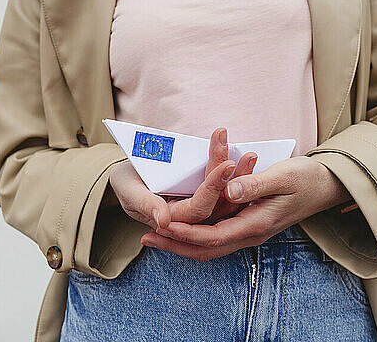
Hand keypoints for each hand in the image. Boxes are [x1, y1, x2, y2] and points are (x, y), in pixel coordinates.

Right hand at [109, 127, 255, 230]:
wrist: (128, 177)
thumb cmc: (125, 182)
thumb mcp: (128, 189)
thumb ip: (145, 204)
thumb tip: (164, 221)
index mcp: (171, 220)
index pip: (198, 208)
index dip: (213, 187)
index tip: (227, 163)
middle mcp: (189, 219)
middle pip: (218, 203)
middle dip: (233, 177)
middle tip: (248, 155)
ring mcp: (199, 209)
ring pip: (226, 198)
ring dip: (240, 176)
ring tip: (251, 155)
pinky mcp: (206, 198)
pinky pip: (226, 190)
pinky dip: (236, 174)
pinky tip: (246, 157)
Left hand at [141, 155, 351, 261]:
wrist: (326, 187)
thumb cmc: (306, 178)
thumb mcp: (284, 175)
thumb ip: (256, 183)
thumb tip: (229, 191)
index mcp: (257, 223)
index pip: (213, 236)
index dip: (186, 233)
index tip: (162, 224)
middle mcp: (251, 234)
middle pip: (206, 249)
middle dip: (175, 246)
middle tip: (147, 238)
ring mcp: (250, 232)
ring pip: (210, 247)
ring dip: (181, 244)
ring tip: (156, 236)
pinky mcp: (248, 226)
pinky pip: (216, 239)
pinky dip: (195, 237)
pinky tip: (181, 228)